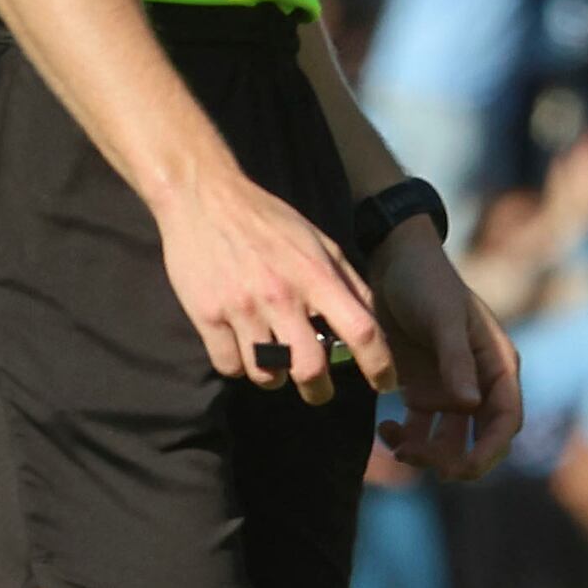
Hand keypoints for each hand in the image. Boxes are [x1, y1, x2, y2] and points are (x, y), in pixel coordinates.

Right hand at [153, 167, 391, 401]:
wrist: (202, 197)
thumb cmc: (266, 220)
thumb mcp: (318, 240)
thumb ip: (347, 281)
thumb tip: (372, 323)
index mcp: (315, 275)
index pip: (362, 330)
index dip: (380, 365)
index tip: (385, 383)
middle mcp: (281, 295)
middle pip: (310, 368)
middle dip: (318, 391)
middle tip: (317, 390)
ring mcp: (242, 308)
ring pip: (266, 374)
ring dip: (274, 377)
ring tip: (272, 362)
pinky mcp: (207, 315)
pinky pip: (229, 365)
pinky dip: (238, 365)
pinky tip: (241, 347)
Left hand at [367, 226, 519, 478]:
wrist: (391, 260)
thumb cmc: (426, 283)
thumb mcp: (443, 319)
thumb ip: (456, 361)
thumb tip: (470, 406)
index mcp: (496, 366)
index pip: (504, 421)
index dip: (489, 451)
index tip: (462, 470)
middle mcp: (477, 383)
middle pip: (477, 440)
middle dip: (452, 459)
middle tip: (415, 457)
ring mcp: (449, 388)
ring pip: (447, 440)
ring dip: (425, 452)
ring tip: (395, 444)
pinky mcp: (420, 387)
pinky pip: (419, 428)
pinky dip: (405, 437)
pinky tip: (384, 428)